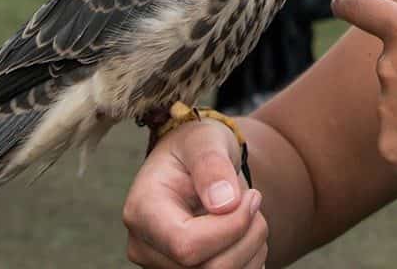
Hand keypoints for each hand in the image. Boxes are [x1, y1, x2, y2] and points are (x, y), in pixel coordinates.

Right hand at [123, 120, 267, 268]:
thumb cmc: (195, 147)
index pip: (187, 245)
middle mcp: (146, 246)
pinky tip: (245, 234)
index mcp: (142, 211)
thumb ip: (212, 165)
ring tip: (251, 214)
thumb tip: (225, 204)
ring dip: (252, 248)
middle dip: (247, 237)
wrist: (193, 162)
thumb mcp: (204, 140)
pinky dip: (250, 260)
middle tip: (254, 201)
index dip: (231, 227)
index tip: (250, 196)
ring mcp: (164, 265)